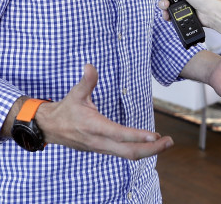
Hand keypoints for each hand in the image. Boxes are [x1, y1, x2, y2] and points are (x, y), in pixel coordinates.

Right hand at [35, 64, 172, 159]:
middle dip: (151, 149)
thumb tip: (89, 67)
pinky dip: (139, 150)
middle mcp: (100, 141)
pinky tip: (150, 144)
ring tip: (165, 142)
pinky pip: (124, 153)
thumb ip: (86, 81)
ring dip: (148, 151)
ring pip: (128, 154)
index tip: (154, 135)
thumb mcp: (75, 94)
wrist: (51, 129)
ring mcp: (102, 148)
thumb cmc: (65, 110)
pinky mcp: (103, 149)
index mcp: (94, 127)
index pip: (119, 134)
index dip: (137, 136)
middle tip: (169, 141)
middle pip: (129, 151)